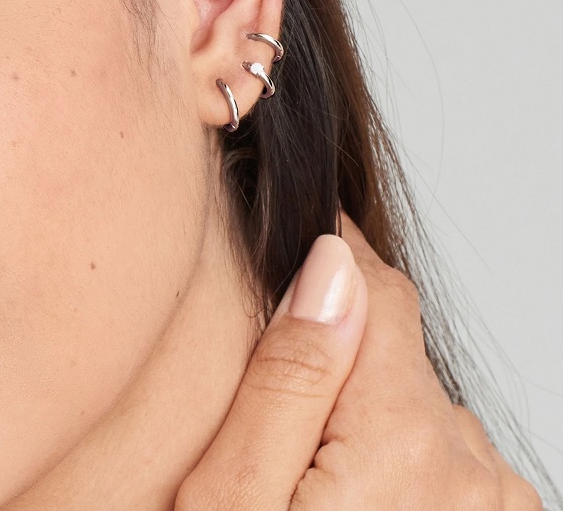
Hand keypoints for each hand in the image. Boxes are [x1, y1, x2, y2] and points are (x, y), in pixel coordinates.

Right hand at [175, 213, 542, 509]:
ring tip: (302, 464)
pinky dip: (389, 447)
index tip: (286, 237)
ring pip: (413, 397)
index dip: (327, 252)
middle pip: (394, 345)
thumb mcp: (229, 501)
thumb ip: (289, 376)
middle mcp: (471, 467)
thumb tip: (331, 265)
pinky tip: (344, 493)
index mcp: (402, 443)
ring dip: (361, 404)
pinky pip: (435, 448)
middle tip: (268, 402)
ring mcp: (491, 503)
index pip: (376, 288)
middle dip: (333, 346)